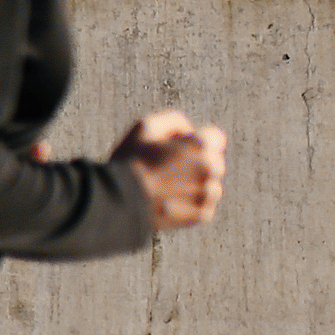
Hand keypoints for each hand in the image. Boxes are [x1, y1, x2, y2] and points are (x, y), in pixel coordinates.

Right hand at [114, 109, 228, 230]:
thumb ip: (174, 120)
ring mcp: (209, 193)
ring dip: (195, 184)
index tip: (177, 150)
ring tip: (167, 187)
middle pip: (213, 161)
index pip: (215, 137)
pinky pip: (203, 204)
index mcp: (202, 145)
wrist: (119, 201)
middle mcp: (212, 168)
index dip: (194, 141)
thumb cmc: (131, 161)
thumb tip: (188, 130)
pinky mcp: (204, 214)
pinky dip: (190, 203)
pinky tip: (169, 200)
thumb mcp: (145, 126)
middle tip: (167, 169)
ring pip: (209, 184)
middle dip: (196, 163)